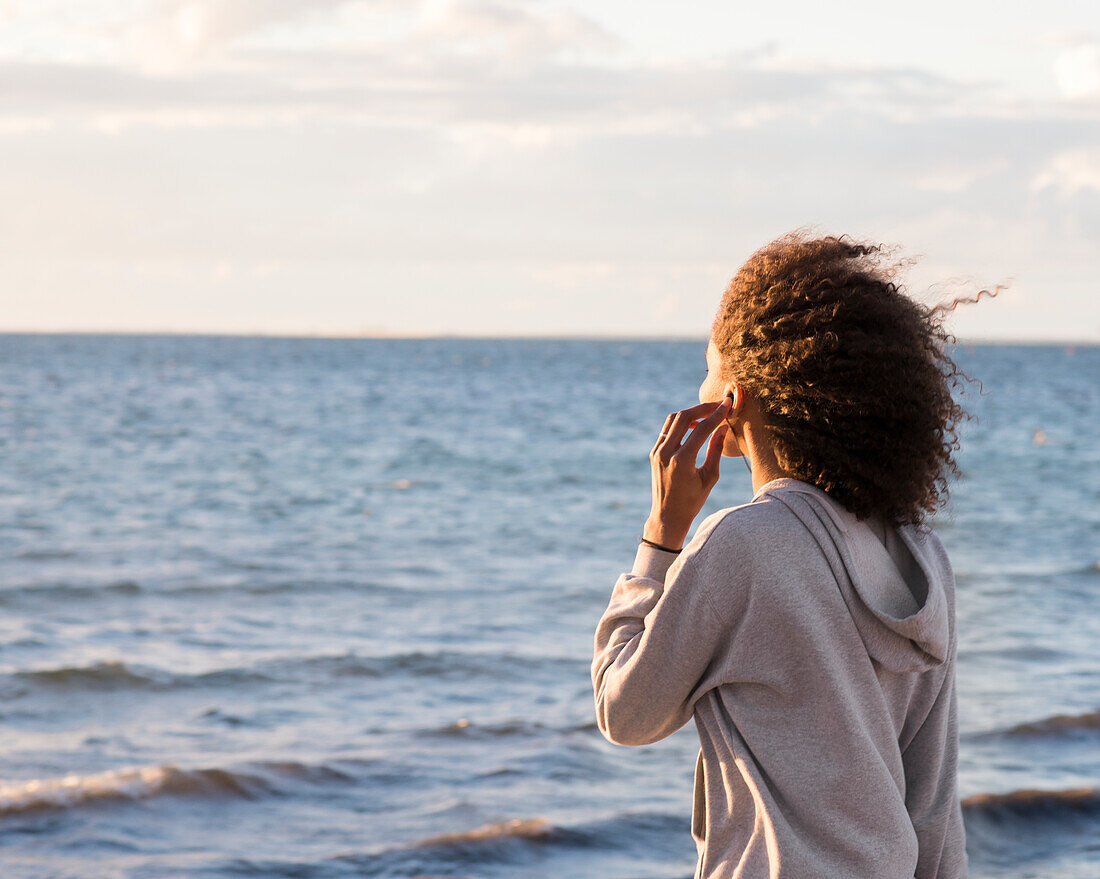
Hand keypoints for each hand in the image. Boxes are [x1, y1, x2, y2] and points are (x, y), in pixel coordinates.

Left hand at [643, 399, 731, 549]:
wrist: (668, 516)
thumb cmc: (692, 501)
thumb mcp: (710, 477)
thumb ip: (716, 450)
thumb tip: (723, 427)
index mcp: (681, 461)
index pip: (701, 429)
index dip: (716, 415)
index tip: (727, 404)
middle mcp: (665, 453)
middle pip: (683, 417)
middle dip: (702, 408)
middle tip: (718, 405)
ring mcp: (657, 452)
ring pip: (672, 420)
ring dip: (690, 413)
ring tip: (707, 414)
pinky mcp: (653, 452)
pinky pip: (667, 429)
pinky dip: (680, 423)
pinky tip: (694, 425)